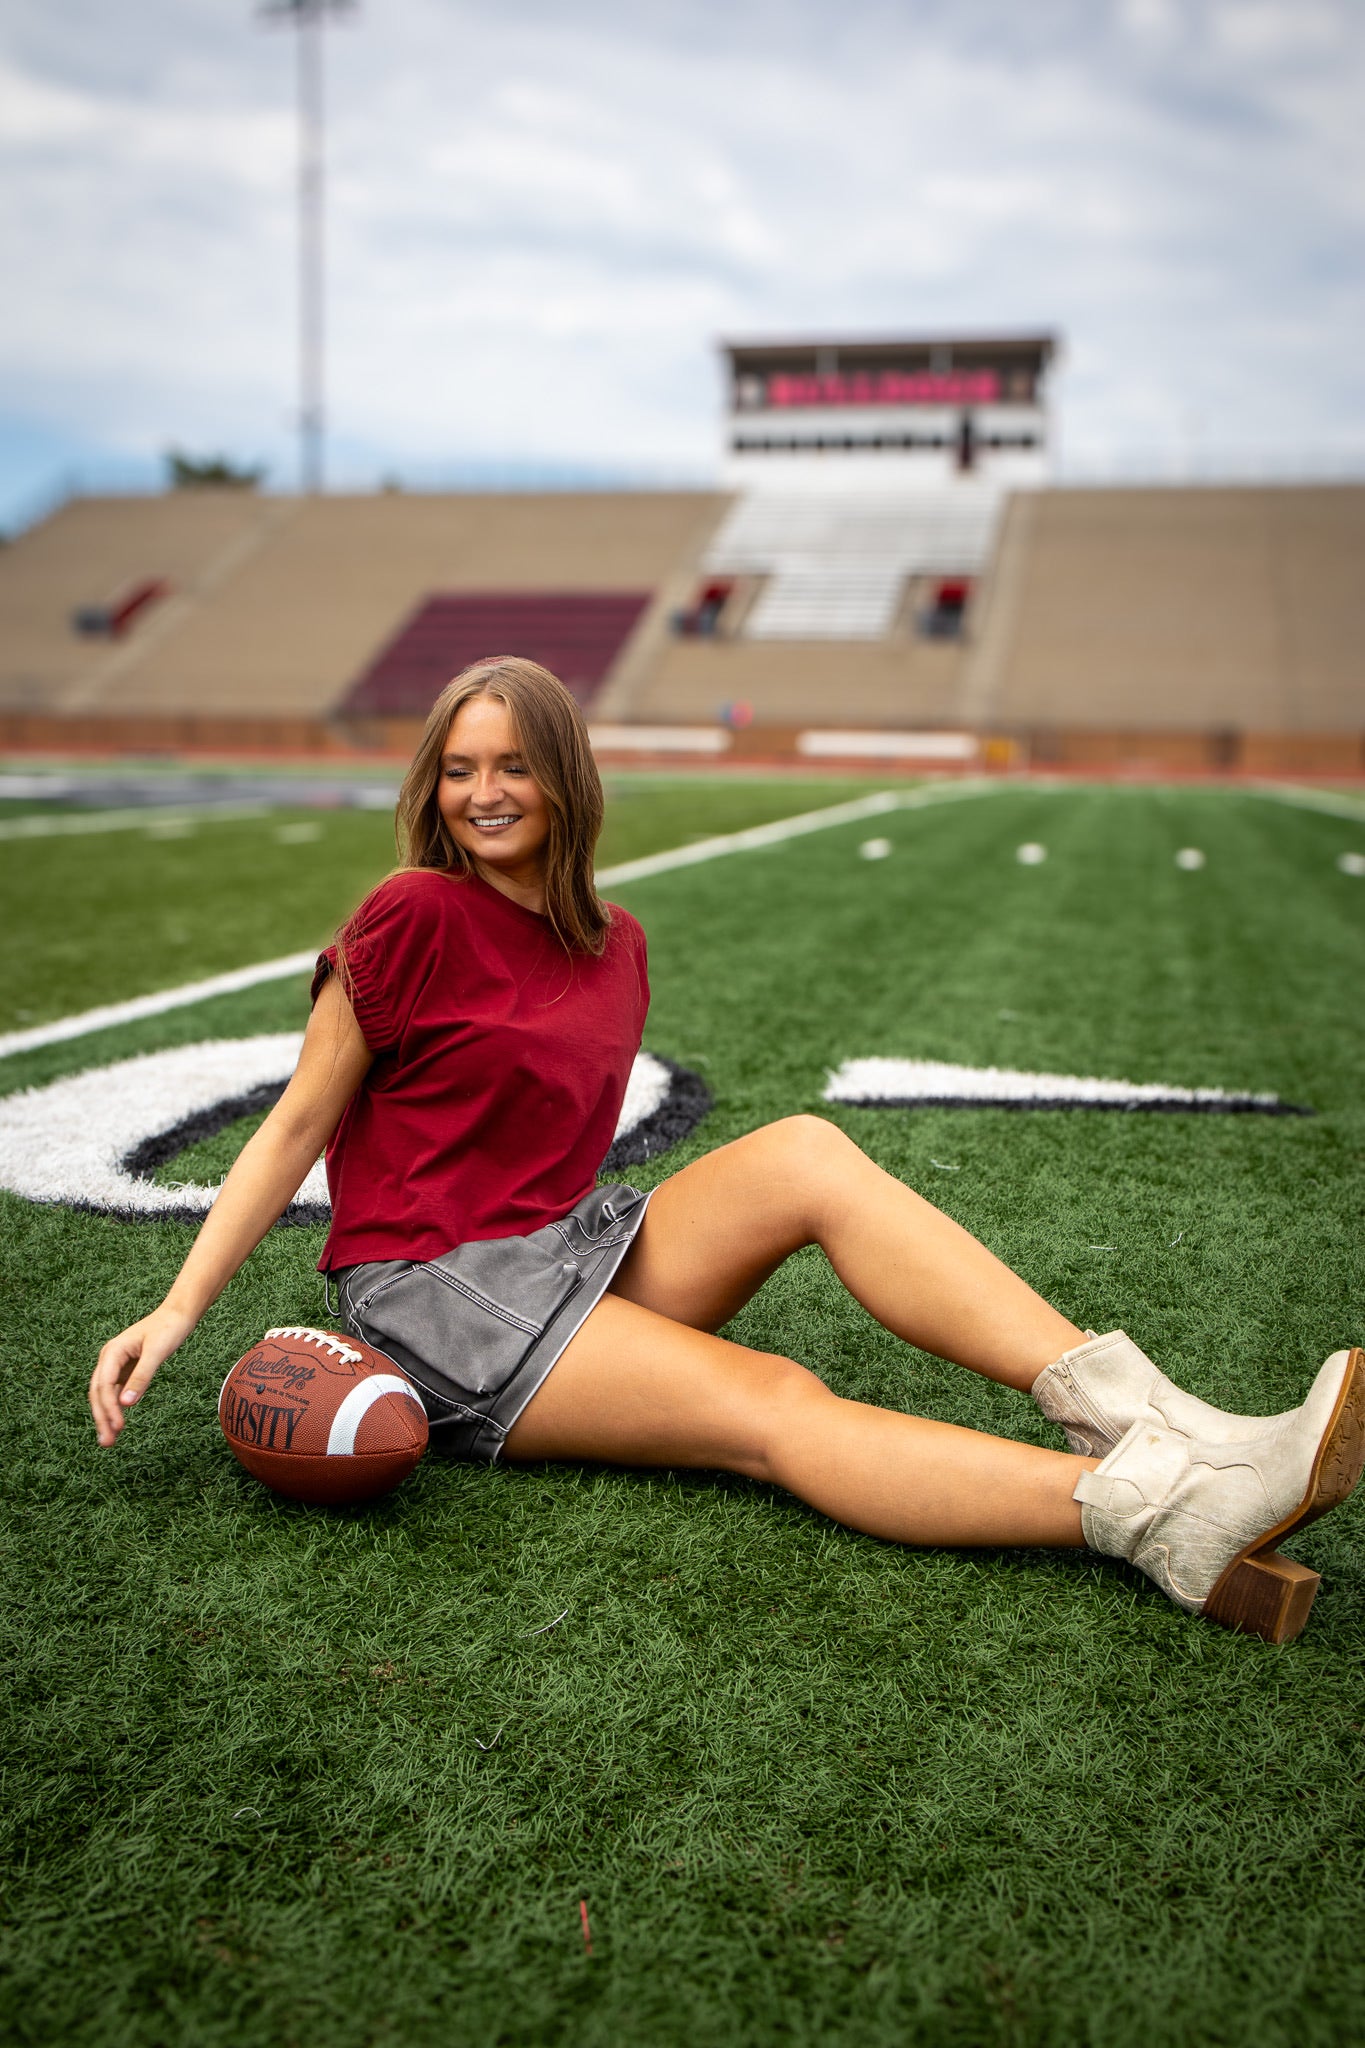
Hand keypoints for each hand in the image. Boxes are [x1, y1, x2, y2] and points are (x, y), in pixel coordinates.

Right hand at [89, 1304, 196, 1446]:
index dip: (108, 1408)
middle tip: (107, 1443)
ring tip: (109, 1440)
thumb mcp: (157, 1352)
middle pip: (98, 1393)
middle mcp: (109, 1359)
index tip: (118, 1426)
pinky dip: (115, 1408)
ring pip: (104, 1395)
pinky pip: (115, 1392)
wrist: (177, 1315)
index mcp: (112, 1352)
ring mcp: (115, 1364)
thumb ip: (141, 1377)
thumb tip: (126, 1404)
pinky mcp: (125, 1370)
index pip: (103, 1386)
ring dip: (106, 1416)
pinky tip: (117, 1423)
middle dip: (102, 1418)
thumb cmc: (168, 1329)